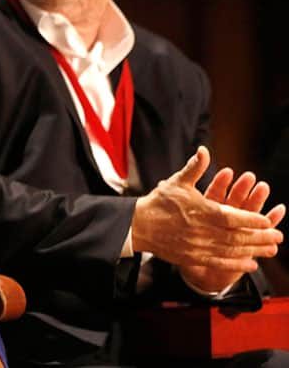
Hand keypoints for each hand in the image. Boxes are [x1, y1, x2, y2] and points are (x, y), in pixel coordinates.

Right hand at [131, 146, 282, 279]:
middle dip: (260, 237)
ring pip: (231, 250)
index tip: (267, 221)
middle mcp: (202, 231)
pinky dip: (236, 264)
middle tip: (278, 237)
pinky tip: (250, 263)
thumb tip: (204, 151)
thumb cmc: (159, 203)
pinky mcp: (192, 257)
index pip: (232, 217)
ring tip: (271, 250)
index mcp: (201, 211)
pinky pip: (219, 262)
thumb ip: (194, 168)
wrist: (138, 226)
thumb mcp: (177, 182)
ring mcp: (198, 246)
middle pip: (237, 236)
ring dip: (254, 251)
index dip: (251, 220)